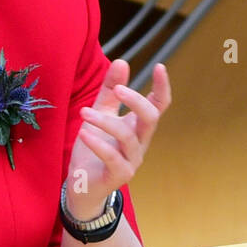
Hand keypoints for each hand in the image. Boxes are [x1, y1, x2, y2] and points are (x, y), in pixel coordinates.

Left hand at [65, 60, 170, 218]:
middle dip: (137, 101)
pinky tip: (84, 133)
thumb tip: (122, 61)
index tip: (160, 66)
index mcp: (138, 126)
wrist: (83, 185)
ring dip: (106, 122)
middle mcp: (140, 142)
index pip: (159, 105)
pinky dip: (99, 144)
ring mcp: (132, 160)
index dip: (163, 87)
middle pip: (151, 119)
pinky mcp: (119, 176)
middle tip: (117, 89)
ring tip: (84, 112)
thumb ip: (109, 90)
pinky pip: (113, 158)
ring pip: (128, 137)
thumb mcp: (99, 113)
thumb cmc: (94, 147)